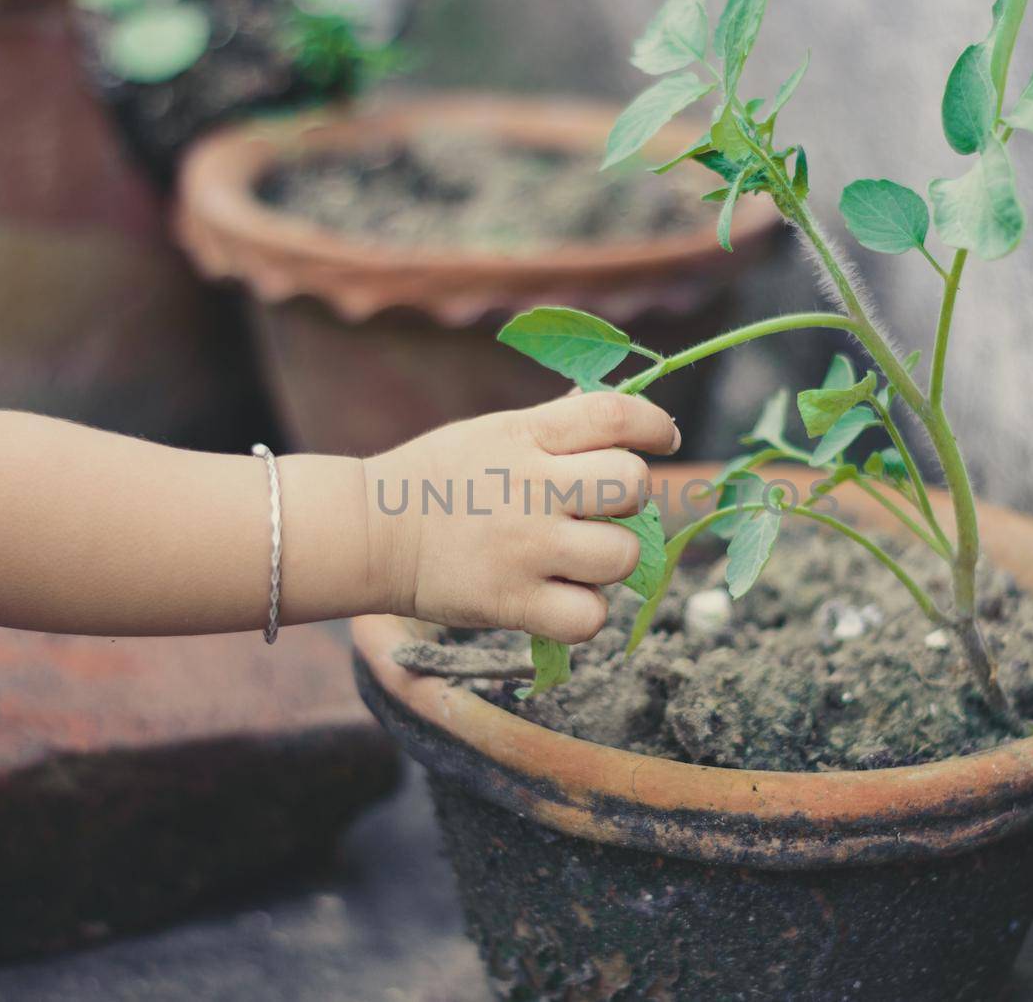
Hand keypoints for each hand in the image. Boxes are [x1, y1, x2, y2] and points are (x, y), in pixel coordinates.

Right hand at [363, 392, 679, 642]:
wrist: (370, 533)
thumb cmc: (438, 479)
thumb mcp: (494, 432)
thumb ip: (557, 428)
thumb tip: (627, 421)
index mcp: (526, 435)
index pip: (616, 415)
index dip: (654, 425)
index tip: (662, 439)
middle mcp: (531, 488)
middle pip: (631, 484)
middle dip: (627, 496)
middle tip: (599, 508)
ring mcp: (525, 548)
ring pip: (622, 555)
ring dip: (609, 559)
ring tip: (576, 558)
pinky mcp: (513, 603)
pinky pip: (589, 617)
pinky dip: (584, 613)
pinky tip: (560, 597)